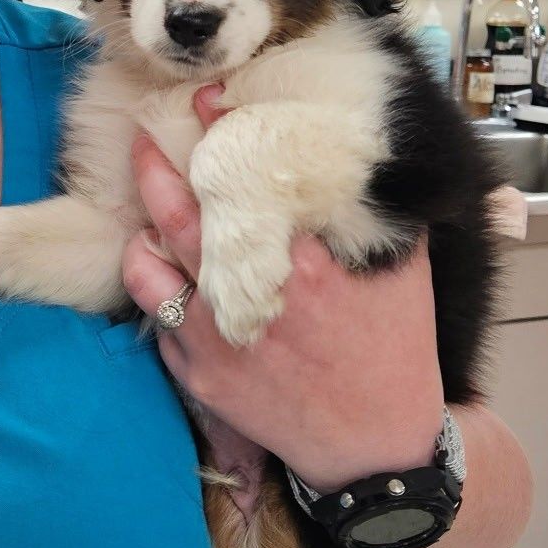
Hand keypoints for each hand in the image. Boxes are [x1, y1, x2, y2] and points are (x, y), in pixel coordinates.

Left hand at [122, 87, 444, 490]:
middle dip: (156, 167)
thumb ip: (384, 215)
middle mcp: (251, 295)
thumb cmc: (393, 352)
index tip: (202, 101)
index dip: (217, 133)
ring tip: (145, 207)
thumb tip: (373, 160)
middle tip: (144, 136)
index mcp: (304, 263)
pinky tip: (159, 268)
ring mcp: (217, 339)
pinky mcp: (199, 375)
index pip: (246, 182)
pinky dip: (153, 288)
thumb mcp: (405, 274)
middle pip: (179, 215)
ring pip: (149, 268)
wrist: (375, 446)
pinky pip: (156, 320)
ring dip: (142, 231)